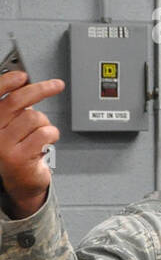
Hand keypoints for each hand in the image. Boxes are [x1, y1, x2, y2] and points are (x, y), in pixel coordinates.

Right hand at [0, 70, 64, 218]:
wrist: (20, 184)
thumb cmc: (18, 151)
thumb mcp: (12, 127)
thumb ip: (16, 108)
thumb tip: (27, 84)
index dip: (7, 82)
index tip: (23, 75)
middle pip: (17, 102)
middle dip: (41, 89)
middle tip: (57, 85)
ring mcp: (2, 146)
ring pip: (35, 118)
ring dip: (45, 124)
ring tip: (40, 136)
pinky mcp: (18, 157)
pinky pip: (45, 134)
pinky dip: (51, 136)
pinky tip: (44, 145)